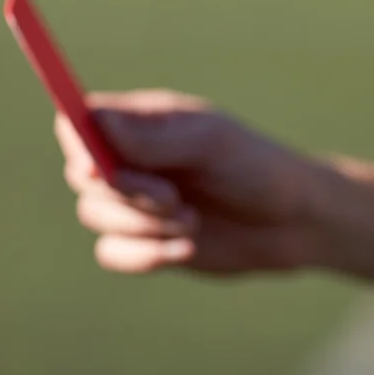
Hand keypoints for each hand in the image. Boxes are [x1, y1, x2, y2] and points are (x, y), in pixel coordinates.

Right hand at [57, 89, 323, 274]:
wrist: (293, 223)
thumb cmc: (257, 168)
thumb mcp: (211, 144)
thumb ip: (154, 136)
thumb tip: (92, 119)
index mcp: (146, 121)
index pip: (81, 121)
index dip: (79, 145)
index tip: (100, 169)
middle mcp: (132, 157)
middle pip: (82, 174)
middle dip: (124, 193)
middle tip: (173, 199)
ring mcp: (136, 200)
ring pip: (94, 215)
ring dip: (142, 226)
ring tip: (193, 222)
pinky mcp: (144, 239)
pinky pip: (111, 252)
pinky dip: (145, 255)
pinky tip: (188, 250)